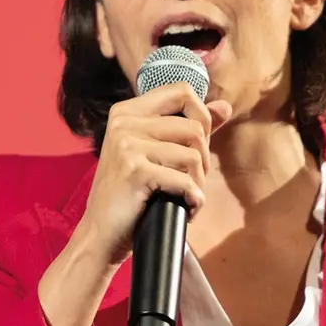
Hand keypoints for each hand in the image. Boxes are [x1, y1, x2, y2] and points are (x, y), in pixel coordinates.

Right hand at [78, 82, 231, 266]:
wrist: (100, 234)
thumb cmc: (130, 195)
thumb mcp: (155, 154)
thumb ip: (189, 127)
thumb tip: (225, 106)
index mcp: (127, 112)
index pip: (181, 91)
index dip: (201, 116)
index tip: (198, 144)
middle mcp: (124, 123)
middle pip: (194, 127)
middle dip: (203, 159)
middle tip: (191, 181)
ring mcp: (127, 145)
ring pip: (194, 155)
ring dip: (198, 183)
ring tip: (185, 196)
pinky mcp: (136, 171)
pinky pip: (185, 180)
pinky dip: (193, 199)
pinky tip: (186, 208)